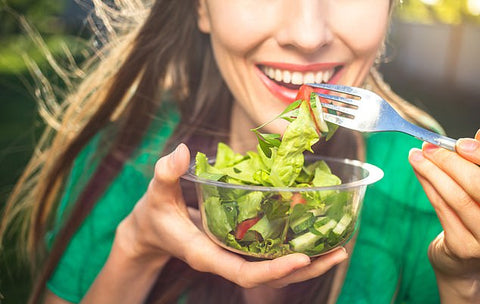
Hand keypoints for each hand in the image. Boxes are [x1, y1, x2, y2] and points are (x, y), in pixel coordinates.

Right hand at [115, 143, 347, 288]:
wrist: (153, 230)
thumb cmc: (155, 214)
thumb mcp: (156, 193)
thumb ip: (166, 174)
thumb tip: (182, 152)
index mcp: (206, 254)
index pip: (243, 273)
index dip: (273, 270)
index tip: (302, 259)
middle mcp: (225, 260)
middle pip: (270, 277)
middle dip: (305, 269)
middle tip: (339, 252)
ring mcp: (234, 256)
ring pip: (275, 269)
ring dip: (308, 261)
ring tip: (339, 247)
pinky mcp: (239, 248)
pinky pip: (270, 254)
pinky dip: (293, 247)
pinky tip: (314, 232)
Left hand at [409, 129, 479, 298]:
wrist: (465, 264)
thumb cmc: (476, 218)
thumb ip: (479, 166)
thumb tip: (476, 135)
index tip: (460, 142)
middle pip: (477, 185)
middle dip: (450, 161)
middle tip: (429, 147)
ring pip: (456, 197)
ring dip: (432, 171)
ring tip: (416, 155)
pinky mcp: (463, 246)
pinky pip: (441, 208)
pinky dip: (428, 186)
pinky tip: (418, 172)